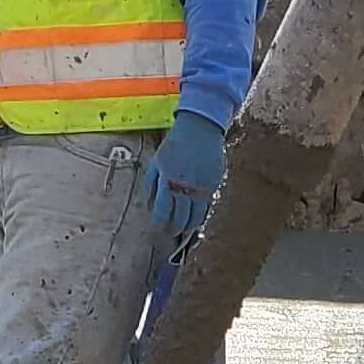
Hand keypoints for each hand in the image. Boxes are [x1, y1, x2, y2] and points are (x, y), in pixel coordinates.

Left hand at [143, 105, 226, 245]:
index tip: (157, 230)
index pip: (164, 212)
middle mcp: (186, 187)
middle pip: (181, 219)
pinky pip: (208, 207)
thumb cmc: (175, 143)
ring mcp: (203, 187)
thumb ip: (151, 184)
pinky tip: (196, 221)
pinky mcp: (215, 184)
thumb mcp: (157, 161)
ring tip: (183, 233)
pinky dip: (201, 216)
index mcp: (169, 180)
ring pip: (197, 217)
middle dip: (174, 230)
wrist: (201, 127)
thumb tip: (149, 206)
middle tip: (170, 236)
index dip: (160, 224)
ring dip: (189, 228)